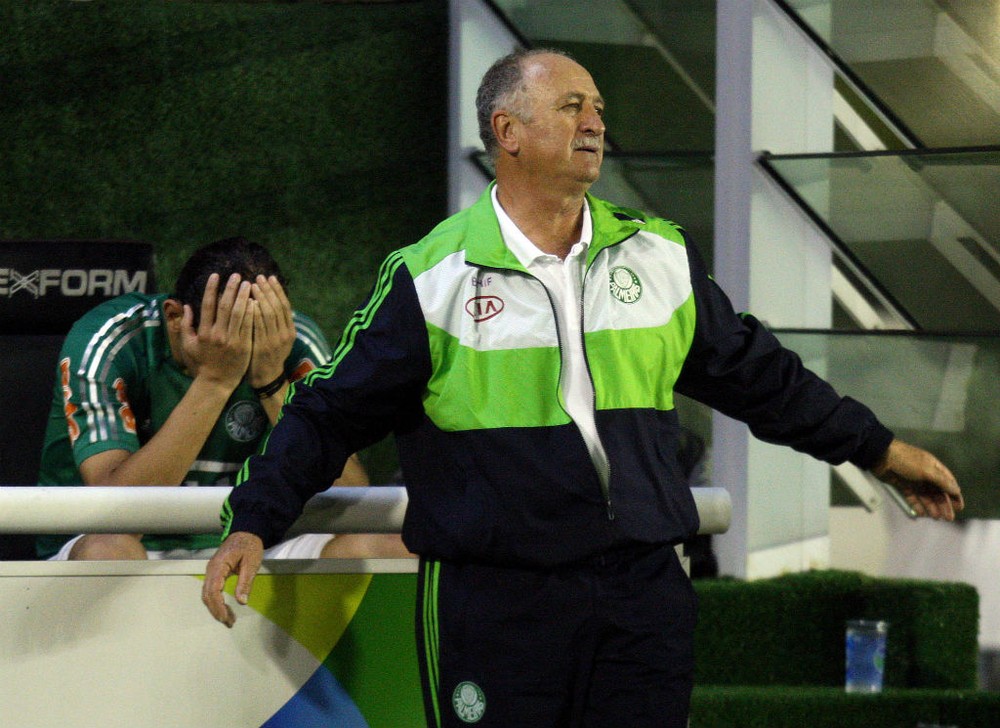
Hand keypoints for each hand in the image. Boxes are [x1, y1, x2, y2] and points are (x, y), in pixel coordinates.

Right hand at [180, 272, 252, 389]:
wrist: (216, 382)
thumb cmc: (201, 363)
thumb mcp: (188, 345)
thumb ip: (185, 326)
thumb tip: (186, 306)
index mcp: (204, 332)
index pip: (208, 305)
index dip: (212, 288)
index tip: (216, 275)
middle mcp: (218, 334)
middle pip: (226, 306)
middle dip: (231, 289)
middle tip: (237, 275)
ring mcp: (232, 340)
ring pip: (239, 314)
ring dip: (244, 297)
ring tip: (248, 284)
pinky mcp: (244, 345)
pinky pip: (249, 326)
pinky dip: (252, 313)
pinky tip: (256, 301)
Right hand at [201, 531, 263, 626]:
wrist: (246, 531)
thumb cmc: (250, 545)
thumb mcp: (251, 563)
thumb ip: (245, 582)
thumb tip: (241, 602)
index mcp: (218, 566)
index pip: (213, 591)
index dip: (218, 606)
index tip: (226, 618)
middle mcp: (211, 569)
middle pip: (207, 595)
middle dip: (216, 611)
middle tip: (229, 622)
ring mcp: (211, 570)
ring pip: (207, 593)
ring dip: (215, 607)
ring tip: (228, 619)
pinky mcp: (215, 572)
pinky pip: (211, 589)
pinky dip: (216, 601)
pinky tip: (225, 607)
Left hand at [248, 275, 295, 388]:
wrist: (266, 377)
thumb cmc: (268, 355)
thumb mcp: (279, 339)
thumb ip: (277, 322)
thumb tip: (272, 300)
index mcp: (290, 330)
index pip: (285, 305)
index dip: (277, 290)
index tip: (270, 277)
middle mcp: (285, 334)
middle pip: (277, 306)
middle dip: (268, 290)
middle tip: (259, 277)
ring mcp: (275, 340)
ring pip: (269, 313)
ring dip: (260, 298)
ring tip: (251, 285)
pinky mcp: (263, 346)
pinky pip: (259, 325)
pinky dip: (254, 312)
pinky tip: (248, 302)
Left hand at [870, 439, 963, 520]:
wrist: (880, 456)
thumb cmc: (906, 460)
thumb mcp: (926, 469)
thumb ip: (942, 481)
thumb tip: (957, 490)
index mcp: (934, 467)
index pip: (948, 482)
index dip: (954, 495)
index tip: (959, 507)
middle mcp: (925, 474)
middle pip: (937, 492)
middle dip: (944, 504)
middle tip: (948, 518)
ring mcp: (913, 480)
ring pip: (926, 496)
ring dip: (932, 507)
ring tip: (937, 518)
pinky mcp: (902, 485)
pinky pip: (913, 497)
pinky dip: (918, 505)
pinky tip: (922, 514)